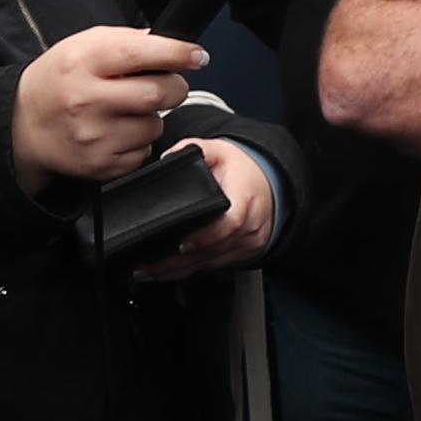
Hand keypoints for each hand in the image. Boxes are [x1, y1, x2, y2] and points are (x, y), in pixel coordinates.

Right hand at [11, 24, 208, 192]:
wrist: (23, 125)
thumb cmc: (58, 80)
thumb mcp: (81, 46)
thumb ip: (124, 40)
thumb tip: (170, 44)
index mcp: (82, 62)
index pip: (139, 53)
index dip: (177, 53)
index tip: (197, 55)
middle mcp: (87, 100)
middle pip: (158, 93)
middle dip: (174, 87)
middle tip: (165, 84)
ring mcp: (93, 136)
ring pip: (155, 125)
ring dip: (152, 116)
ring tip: (126, 111)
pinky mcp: (101, 165)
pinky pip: (144, 151)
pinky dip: (139, 141)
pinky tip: (116, 132)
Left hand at [136, 138, 282, 281]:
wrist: (268, 182)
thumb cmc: (241, 170)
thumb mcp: (219, 151)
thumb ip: (193, 149)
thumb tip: (168, 158)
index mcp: (245, 197)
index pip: (230, 222)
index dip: (205, 237)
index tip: (181, 244)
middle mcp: (251, 224)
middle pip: (215, 249)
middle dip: (181, 260)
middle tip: (151, 264)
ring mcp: (249, 242)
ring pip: (214, 262)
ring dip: (182, 269)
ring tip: (153, 270)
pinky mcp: (244, 253)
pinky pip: (216, 265)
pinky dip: (193, 269)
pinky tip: (171, 271)